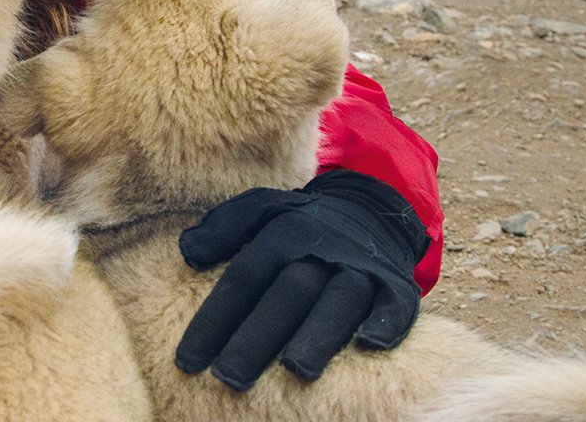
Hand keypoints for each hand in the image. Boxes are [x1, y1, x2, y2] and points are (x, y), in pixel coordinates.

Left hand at [174, 169, 428, 389]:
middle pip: (287, 294)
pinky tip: (370, 345)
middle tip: (228, 377)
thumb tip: (188, 251)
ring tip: (295, 370)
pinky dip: (387, 322)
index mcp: (282, 233)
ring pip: (339, 301)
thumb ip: (223, 227)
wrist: (369, 208)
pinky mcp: (395, 284)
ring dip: (318, 334)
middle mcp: (322, 250)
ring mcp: (360, 268)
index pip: (243, 279)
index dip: (215, 319)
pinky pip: (397, 304)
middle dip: (257, 337)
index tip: (188, 361)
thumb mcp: (261, 209)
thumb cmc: (301, 222)